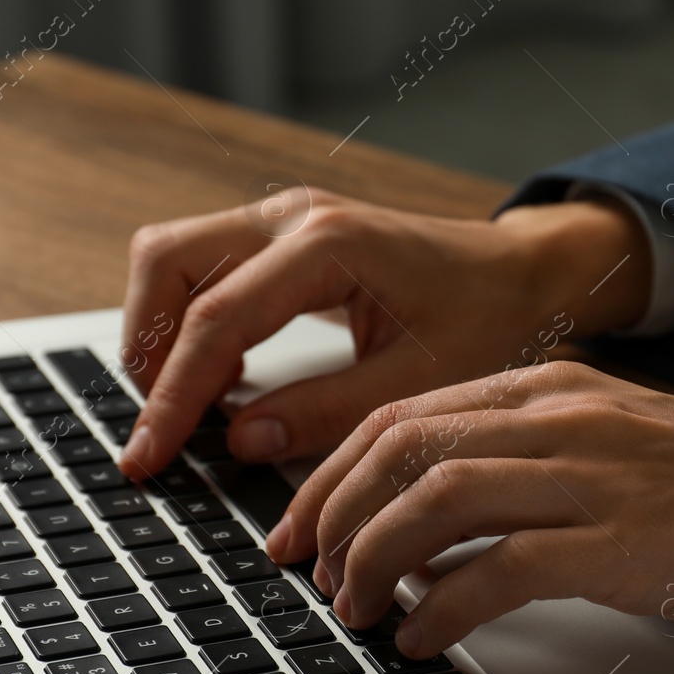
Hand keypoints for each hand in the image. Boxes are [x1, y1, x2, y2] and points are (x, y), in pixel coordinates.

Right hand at [117, 189, 651, 478]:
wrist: (526, 276)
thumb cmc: (490, 319)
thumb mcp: (420, 382)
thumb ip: (326, 413)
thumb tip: (239, 441)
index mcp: (329, 245)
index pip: (216, 320)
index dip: (172, 397)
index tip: (147, 457)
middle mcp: (294, 216)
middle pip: (166, 263)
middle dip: (148, 350)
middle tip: (164, 431)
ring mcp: (284, 218)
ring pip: (174, 260)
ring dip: (164, 334)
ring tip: (190, 411)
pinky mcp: (284, 237)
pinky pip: (205, 269)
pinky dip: (193, 323)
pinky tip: (224, 384)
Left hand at [267, 362, 673, 657]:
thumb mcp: (614, 443)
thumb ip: (527, 457)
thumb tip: (432, 509)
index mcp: (551, 389)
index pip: (405, 414)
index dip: (332, 473)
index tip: (297, 525)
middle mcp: (561, 417)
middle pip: (401, 448)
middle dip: (331, 514)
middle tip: (305, 573)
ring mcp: (593, 475)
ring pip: (435, 500)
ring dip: (372, 560)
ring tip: (353, 610)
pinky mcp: (625, 542)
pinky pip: (500, 568)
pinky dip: (442, 606)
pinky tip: (422, 639)